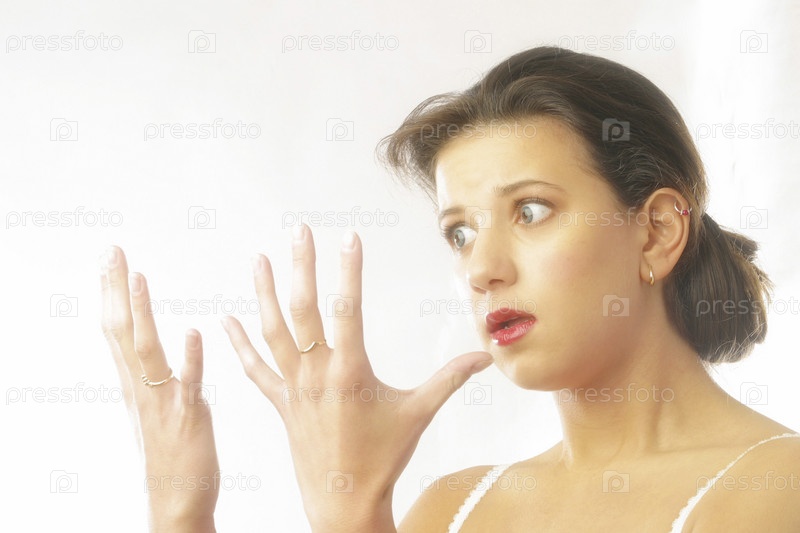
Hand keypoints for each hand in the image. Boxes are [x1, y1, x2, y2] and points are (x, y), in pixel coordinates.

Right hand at [100, 246, 218, 532]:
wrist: (176, 497)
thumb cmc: (172, 450)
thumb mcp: (156, 403)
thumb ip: (153, 372)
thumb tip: (151, 343)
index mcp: (137, 382)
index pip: (118, 329)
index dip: (113, 293)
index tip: (110, 259)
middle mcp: (142, 387)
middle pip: (122, 331)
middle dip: (117, 289)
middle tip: (112, 251)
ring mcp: (163, 400)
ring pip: (146, 350)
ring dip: (142, 313)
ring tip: (138, 277)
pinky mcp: (188, 415)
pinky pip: (187, 382)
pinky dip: (187, 357)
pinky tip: (190, 331)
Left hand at [221, 225, 492, 531]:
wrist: (344, 502)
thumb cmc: (382, 458)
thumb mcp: (418, 413)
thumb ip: (450, 379)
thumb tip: (484, 356)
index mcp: (350, 372)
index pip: (349, 310)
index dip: (349, 271)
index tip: (349, 238)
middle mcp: (317, 374)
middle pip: (305, 311)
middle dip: (302, 267)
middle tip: (299, 232)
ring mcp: (294, 388)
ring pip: (273, 333)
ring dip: (264, 294)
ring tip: (259, 259)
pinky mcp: (281, 403)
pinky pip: (254, 370)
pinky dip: (239, 345)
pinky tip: (225, 322)